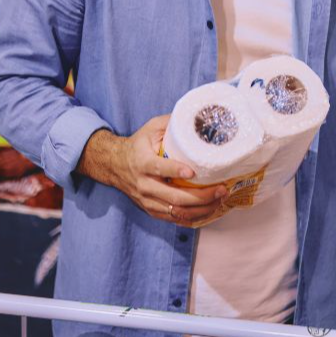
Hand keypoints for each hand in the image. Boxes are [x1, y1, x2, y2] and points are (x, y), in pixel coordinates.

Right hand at [78, 115, 226, 223]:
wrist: (114, 165)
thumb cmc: (137, 146)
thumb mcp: (150, 129)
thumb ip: (171, 123)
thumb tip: (197, 117)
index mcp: (143, 163)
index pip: (159, 168)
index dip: (175, 171)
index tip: (192, 171)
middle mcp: (144, 185)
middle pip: (174, 197)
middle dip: (201, 196)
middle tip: (221, 189)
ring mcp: (147, 200)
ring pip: (177, 212)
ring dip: (201, 209)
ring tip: (220, 199)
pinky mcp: (151, 210)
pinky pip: (174, 219)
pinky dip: (193, 217)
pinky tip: (208, 210)